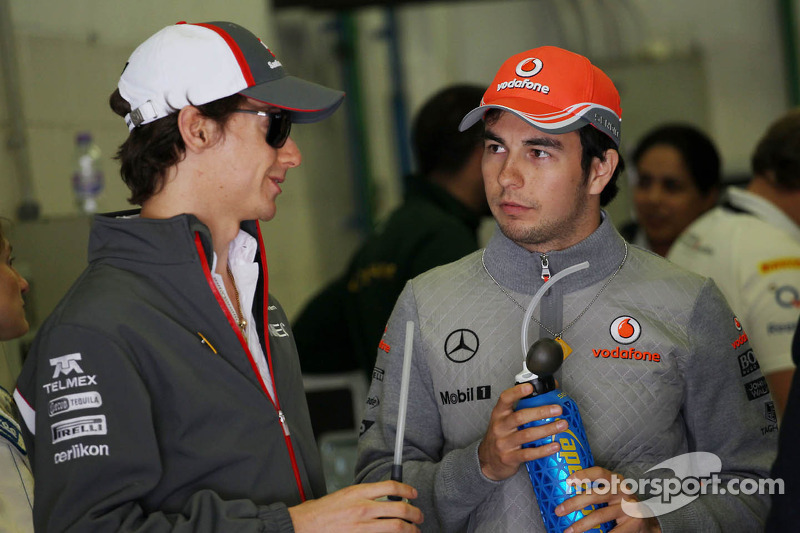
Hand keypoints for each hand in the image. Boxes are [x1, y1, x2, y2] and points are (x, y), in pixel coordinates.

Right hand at [288, 480, 422, 531]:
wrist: (305, 525)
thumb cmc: (322, 511)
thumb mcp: (345, 494)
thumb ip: (365, 495)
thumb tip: (385, 498)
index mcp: (358, 492)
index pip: (391, 486)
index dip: (407, 489)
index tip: (413, 494)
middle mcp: (363, 508)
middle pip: (399, 508)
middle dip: (415, 513)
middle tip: (419, 516)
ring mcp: (362, 526)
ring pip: (396, 526)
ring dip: (410, 529)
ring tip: (414, 530)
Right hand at [477, 382, 564, 480]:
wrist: (488, 461)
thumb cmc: (501, 436)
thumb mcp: (505, 420)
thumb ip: (522, 407)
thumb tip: (548, 391)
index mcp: (499, 414)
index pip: (505, 399)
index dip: (517, 392)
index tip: (530, 387)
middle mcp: (500, 427)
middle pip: (520, 417)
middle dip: (541, 412)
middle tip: (557, 409)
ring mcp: (504, 443)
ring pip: (527, 435)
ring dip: (547, 429)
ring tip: (562, 425)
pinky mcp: (509, 458)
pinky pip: (528, 454)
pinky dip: (544, 450)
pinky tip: (555, 446)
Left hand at [555, 466, 660, 532]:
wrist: (645, 520)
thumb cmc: (620, 504)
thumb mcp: (611, 492)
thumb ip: (595, 490)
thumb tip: (565, 494)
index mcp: (615, 480)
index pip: (599, 472)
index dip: (583, 475)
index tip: (568, 481)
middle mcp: (623, 491)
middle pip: (595, 495)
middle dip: (574, 503)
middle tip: (559, 510)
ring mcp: (629, 507)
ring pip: (600, 515)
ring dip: (581, 525)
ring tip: (568, 531)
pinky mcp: (634, 522)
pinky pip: (613, 532)